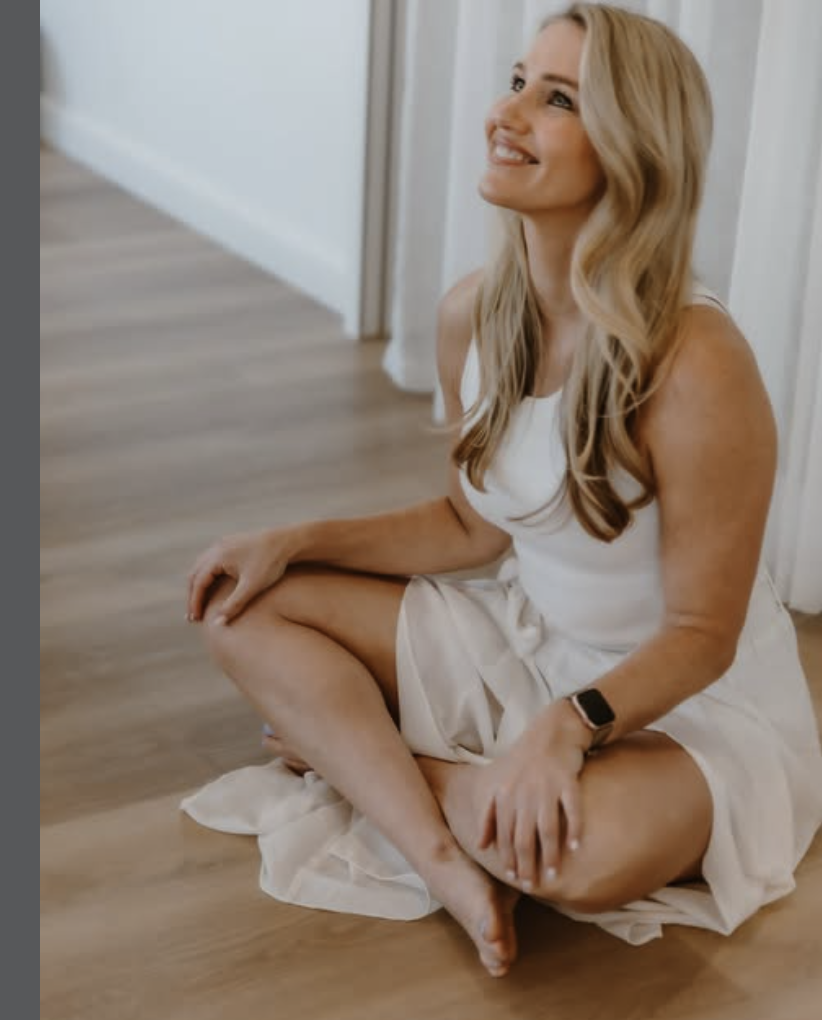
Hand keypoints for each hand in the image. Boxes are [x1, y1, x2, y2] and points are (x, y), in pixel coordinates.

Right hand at [186, 527, 298, 623]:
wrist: (288, 541)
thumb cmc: (271, 563)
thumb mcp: (252, 587)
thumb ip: (234, 605)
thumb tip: (218, 625)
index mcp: (218, 557)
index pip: (198, 583)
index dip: (195, 603)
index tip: (195, 620)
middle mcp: (217, 548)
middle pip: (195, 574)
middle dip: (193, 596)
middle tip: (193, 616)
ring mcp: (223, 544)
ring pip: (202, 567)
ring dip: (198, 586)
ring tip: (199, 605)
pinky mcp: (231, 544)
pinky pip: (211, 561)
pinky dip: (207, 577)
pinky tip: (212, 588)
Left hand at [477, 700, 589, 889]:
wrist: (552, 731)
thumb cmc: (524, 762)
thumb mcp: (499, 784)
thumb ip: (489, 815)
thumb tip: (481, 846)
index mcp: (505, 794)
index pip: (505, 834)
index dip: (508, 859)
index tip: (514, 879)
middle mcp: (523, 792)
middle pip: (523, 836)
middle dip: (527, 864)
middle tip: (532, 886)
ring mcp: (546, 787)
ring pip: (547, 828)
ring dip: (549, 854)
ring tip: (553, 874)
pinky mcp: (567, 781)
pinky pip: (572, 809)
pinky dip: (574, 829)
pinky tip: (575, 847)